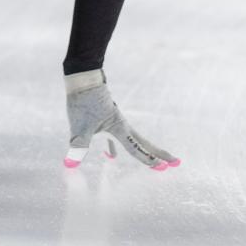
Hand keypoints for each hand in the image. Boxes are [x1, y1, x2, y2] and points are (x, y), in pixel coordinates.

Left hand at [64, 69, 179, 170]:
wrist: (81, 78)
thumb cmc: (82, 100)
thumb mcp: (79, 126)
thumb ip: (78, 145)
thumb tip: (70, 163)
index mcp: (118, 127)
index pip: (135, 147)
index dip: (148, 159)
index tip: (163, 168)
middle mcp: (120, 124)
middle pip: (143, 142)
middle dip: (158, 153)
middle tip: (175, 162)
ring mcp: (113, 120)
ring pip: (131, 139)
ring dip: (141, 150)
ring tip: (152, 161)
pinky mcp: (103, 117)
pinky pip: (113, 136)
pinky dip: (113, 146)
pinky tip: (109, 155)